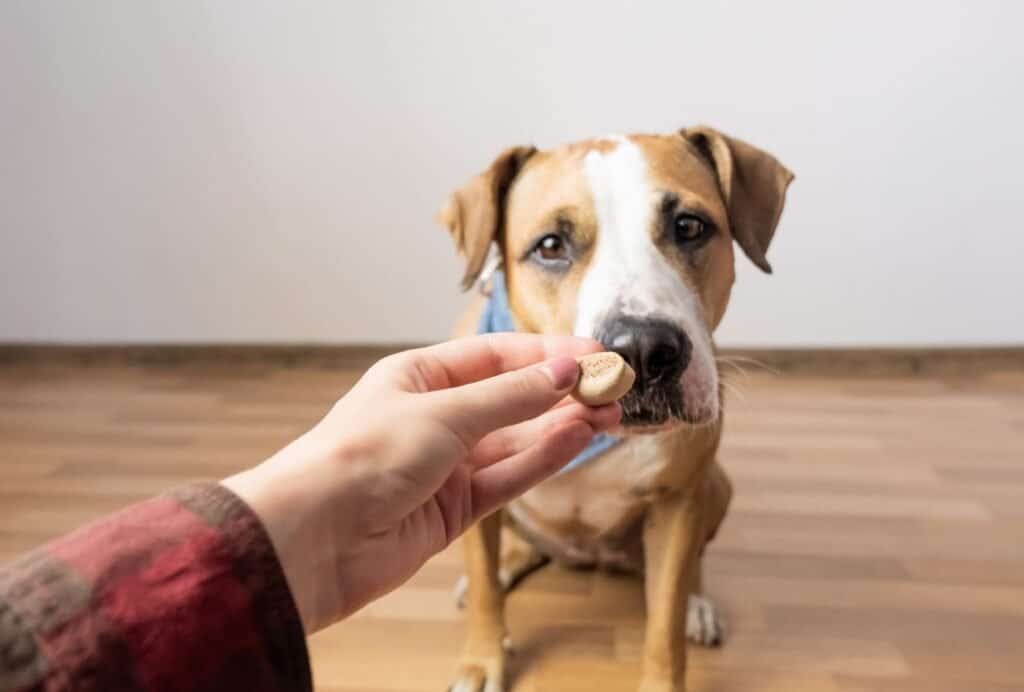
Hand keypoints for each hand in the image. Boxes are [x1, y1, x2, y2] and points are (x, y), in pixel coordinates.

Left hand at [222, 334, 620, 632]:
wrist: (313, 540)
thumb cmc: (358, 459)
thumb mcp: (442, 413)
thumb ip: (509, 397)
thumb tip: (564, 371)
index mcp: (418, 377)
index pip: (495, 356)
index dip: (547, 354)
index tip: (595, 354)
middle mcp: (434, 417)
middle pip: (511, 398)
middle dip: (562, 392)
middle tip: (613, 387)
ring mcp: (446, 465)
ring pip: (517, 439)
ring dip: (562, 425)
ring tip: (609, 412)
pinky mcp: (454, 509)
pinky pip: (509, 477)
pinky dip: (544, 459)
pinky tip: (577, 439)